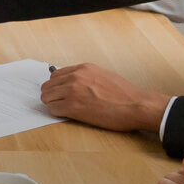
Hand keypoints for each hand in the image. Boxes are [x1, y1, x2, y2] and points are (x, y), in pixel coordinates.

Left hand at [40, 63, 169, 130]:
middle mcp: (75, 77)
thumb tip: (74, 82)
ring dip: (52, 103)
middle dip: (51, 94)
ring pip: (47, 97)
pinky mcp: (73, 107)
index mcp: (83, 68)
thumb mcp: (104, 75)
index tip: (58, 92)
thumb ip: (86, 76)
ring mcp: (72, 91)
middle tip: (57, 102)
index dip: (56, 85)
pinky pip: (53, 109)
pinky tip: (65, 114)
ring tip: (62, 109)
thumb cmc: (125, 94)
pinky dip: (56, 112)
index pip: (56, 74)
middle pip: (48, 85)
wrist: (135, 105)